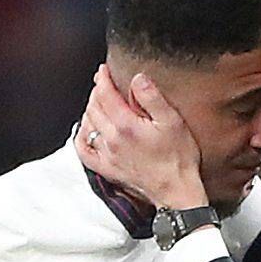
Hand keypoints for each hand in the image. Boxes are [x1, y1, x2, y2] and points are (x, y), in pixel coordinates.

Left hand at [77, 66, 206, 210]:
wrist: (177, 191)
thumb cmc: (179, 157)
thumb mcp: (172, 121)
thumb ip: (152, 97)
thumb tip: (136, 78)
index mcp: (126, 125)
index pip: (105, 94)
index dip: (102, 78)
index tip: (103, 70)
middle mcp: (111, 140)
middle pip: (94, 107)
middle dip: (96, 91)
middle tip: (103, 83)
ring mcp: (107, 156)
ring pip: (88, 125)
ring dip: (90, 110)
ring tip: (98, 102)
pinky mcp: (108, 169)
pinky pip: (84, 152)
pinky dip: (81, 137)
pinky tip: (86, 130)